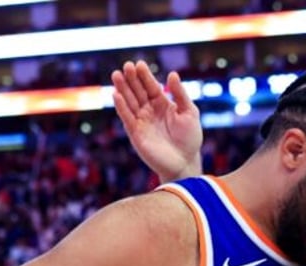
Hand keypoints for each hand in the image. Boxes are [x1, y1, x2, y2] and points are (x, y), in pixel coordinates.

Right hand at [111, 60, 202, 181]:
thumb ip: (180, 94)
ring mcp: (141, 121)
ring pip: (129, 102)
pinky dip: (121, 107)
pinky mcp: (136, 133)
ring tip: (116, 75)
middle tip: (126, 66)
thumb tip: (172, 74)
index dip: (144, 76)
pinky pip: (127, 118)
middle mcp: (149, 110)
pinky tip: (116, 95)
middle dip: (131, 79)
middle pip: (137, 91)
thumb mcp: (189, 112)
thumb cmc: (190, 138)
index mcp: (162, 104)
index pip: (151, 86)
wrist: (185, 161)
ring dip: (122, 89)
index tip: (139, 64)